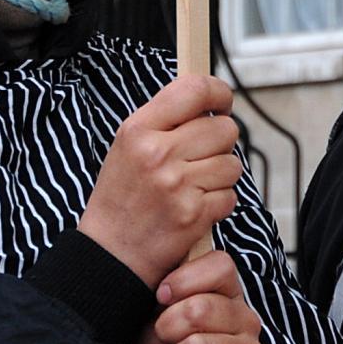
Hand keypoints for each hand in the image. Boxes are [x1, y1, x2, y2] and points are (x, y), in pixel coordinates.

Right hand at [79, 75, 242, 285]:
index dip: (218, 92)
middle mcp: (158, 153)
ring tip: (195, 185)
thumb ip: (164, 120)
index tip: (223, 102)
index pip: (194, 90)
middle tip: (201, 156)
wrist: (109, 254)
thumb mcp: (127, 146)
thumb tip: (207, 98)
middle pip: (224, 128)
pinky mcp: (193, 215)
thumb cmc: (121, 198)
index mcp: (139, 130)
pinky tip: (195, 207)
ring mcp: (177, 185)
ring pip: (232, 164)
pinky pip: (230, 196)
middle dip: (220, 143)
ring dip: (221, 175)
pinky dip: (219, 203)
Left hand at [137, 249, 262, 343]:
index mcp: (229, 294)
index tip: (161, 299)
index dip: (183, 280)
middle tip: (169, 342)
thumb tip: (168, 279)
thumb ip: (168, 287)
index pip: (221, 265)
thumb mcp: (158, 313)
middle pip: (201, 307)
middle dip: (169, 329)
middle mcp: (247, 319)